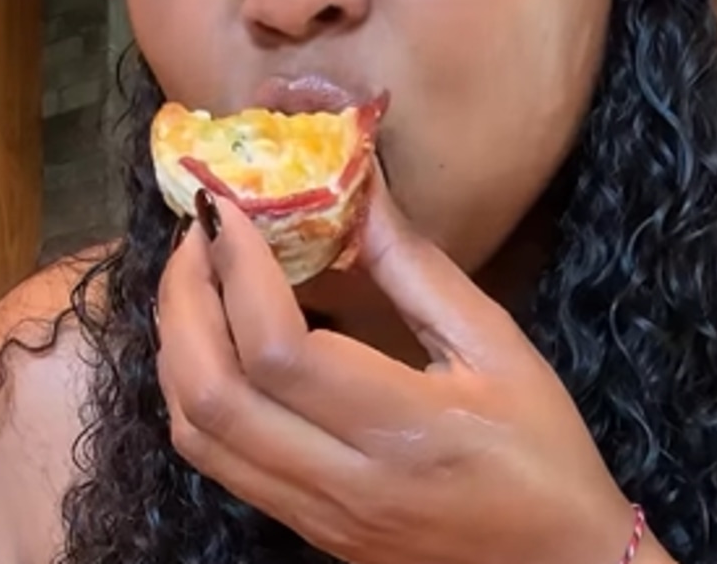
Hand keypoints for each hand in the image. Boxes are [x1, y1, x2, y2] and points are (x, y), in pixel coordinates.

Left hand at [156, 168, 672, 563]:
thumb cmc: (540, 448)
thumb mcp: (495, 343)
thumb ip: (415, 267)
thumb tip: (358, 186)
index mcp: (401, 432)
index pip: (279, 352)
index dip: (238, 271)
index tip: (229, 209)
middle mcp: (340, 485)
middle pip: (214, 395)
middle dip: (184, 300)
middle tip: (196, 232)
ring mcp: (312, 516)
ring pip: (197, 433)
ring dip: (176, 343)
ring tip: (193, 274)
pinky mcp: (301, 528)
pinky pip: (214, 459)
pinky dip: (189, 390)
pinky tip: (208, 339)